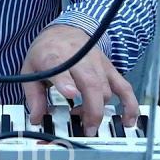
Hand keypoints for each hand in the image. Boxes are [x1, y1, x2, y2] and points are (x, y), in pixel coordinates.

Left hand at [20, 24, 138, 136]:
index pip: (62, 69)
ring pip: (105, 89)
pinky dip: (129, 104)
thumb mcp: (30, 70)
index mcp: (55, 57)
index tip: (70, 93)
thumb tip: (36, 118)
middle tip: (87, 129)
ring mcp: (97, 64)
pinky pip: (124, 87)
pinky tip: (128, 120)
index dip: (66, 82)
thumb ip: (34, 95)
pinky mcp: (110, 69)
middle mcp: (79, 59)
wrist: (64, 31)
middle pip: (90, 84)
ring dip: (99, 110)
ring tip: (89, 124)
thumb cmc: (47, 51)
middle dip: (91, 109)